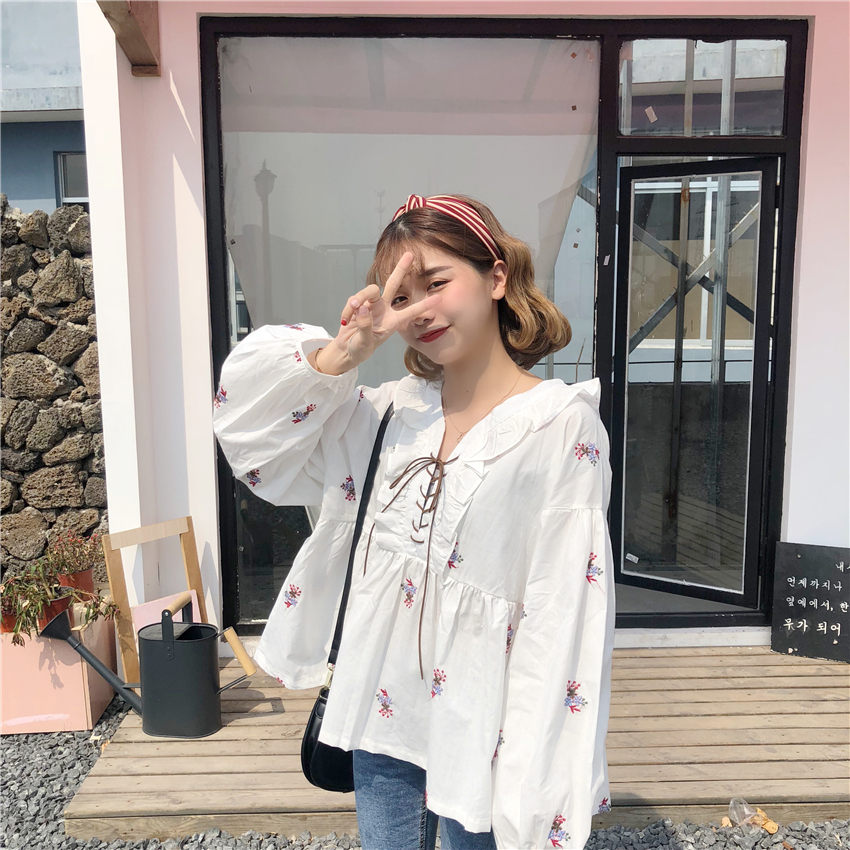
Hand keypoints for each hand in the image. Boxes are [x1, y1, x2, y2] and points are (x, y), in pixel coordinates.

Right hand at [331, 252, 442, 367]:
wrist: (347, 350)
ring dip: (359, 299)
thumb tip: (362, 308)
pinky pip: (353, 300)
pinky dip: (347, 310)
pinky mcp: (357, 304)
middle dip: (400, 269)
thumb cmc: (361, 349)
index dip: (424, 305)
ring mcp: (371, 305)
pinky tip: (345, 321)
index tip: (439, 299)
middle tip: (409, 254)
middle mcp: (384, 309)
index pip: (411, 311)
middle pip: (393, 284)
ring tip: (352, 312)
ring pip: (369, 291)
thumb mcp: (365, 342)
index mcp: (393, 321)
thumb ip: (365, 326)